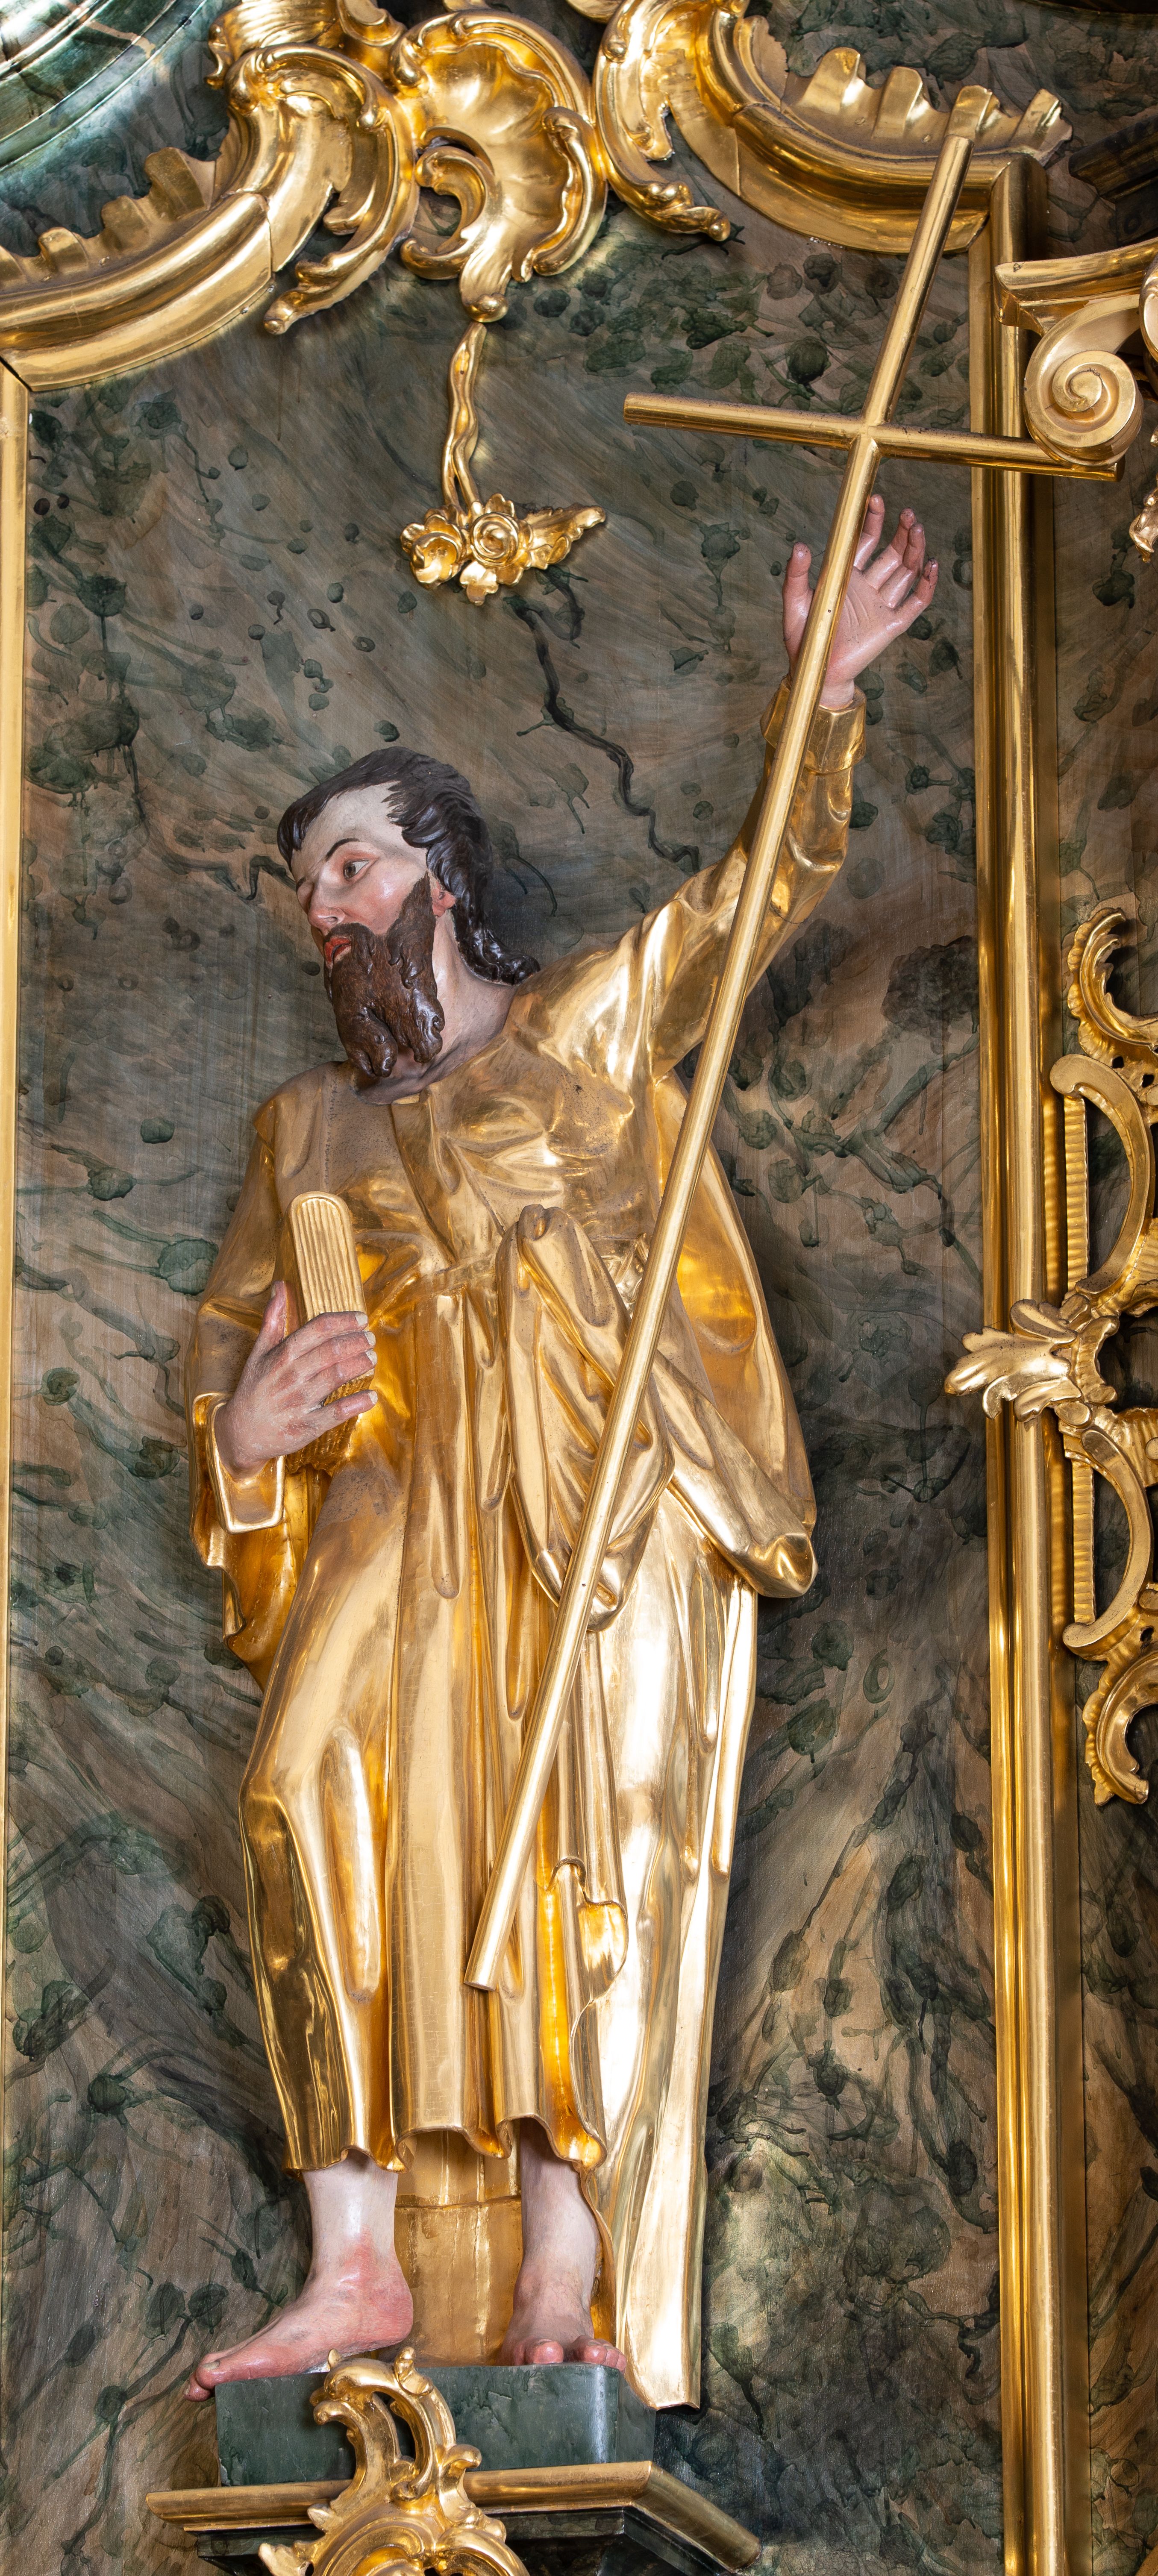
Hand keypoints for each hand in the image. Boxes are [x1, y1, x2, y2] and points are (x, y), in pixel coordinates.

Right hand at [214, 1281, 376, 1477]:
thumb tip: (280, 1287)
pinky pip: (335, 1413)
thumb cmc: (254, 1389)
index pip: (316, 1329)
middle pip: (330, 1351)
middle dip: (355, 1342)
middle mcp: (291, 1376)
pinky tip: (371, 1396)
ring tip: (372, 1357)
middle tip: (371, 1338)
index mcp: (281, 1355)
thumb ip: (272, 1320)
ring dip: (358, 1365)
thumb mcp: (258, 1352)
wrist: (241, 1433)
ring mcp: (299, 1401)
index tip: (361, 1318)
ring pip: (335, 1377)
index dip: (342, 1321)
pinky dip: (355, 1404)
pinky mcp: (307, 1426)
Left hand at [783, 497, 937, 711]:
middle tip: (908, 514)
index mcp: (847, 576)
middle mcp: (867, 587)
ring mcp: (882, 605)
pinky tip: (931, 566)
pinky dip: (926, 585)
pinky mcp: (892, 625)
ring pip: (906, 571)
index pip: (865, 542)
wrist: (817, 674)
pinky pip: (915, 603)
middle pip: (891, 553)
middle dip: (900, 532)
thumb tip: (799, 546)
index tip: (875, 500)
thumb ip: (795, 576)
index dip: (873, 521)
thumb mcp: (794, 605)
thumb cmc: (804, 640)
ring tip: (918, 529)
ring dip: (914, 550)